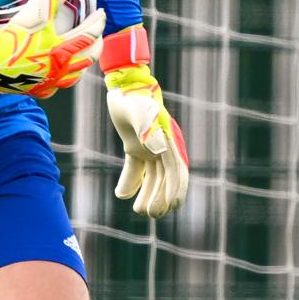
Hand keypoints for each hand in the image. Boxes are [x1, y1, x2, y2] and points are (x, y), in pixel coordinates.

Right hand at [0, 0, 105, 98]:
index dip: (98, 22)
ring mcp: (49, 82)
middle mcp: (60, 68)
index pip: (90, 34)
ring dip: (81, 62)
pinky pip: (53, 87)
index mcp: (63, 49)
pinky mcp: (35, 90)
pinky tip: (55, 75)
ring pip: (74, 75)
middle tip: (97, 34)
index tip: (100, 13)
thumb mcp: (34, 12)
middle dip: (96, 44)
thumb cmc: (11, 38)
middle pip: (88, 57)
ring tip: (81, 54)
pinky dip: (59, 79)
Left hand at [102, 26, 188, 217]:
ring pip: (153, 176)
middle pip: (166, 178)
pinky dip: (131, 182)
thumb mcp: (137, 110)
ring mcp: (149, 146)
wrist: (122, 84)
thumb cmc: (132, 96)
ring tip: (140, 211)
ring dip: (148, 194)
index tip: (171, 207)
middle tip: (150, 215)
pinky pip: (136, 168)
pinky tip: (122, 195)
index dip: (176, 190)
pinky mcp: (135, 145)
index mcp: (168, 140)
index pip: (177, 170)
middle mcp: (162, 146)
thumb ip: (146, 127)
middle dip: (161, 197)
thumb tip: (156, 149)